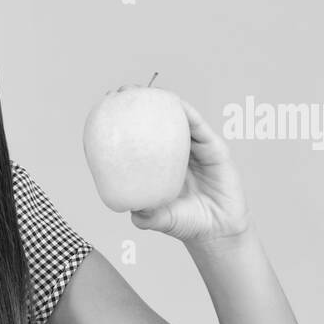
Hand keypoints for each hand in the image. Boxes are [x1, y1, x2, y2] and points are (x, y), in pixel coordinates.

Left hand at [108, 84, 251, 244]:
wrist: (218, 231)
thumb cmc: (186, 224)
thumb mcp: (158, 220)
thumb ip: (145, 216)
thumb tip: (130, 209)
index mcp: (158, 167)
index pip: (138, 140)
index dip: (123, 124)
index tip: (106, 110)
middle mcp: (175, 154)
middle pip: (156, 122)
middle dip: (139, 103)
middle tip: (121, 92)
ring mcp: (195, 149)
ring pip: (178, 119)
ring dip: (163, 101)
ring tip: (146, 91)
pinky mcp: (214, 149)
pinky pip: (199, 127)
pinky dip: (187, 113)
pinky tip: (175, 104)